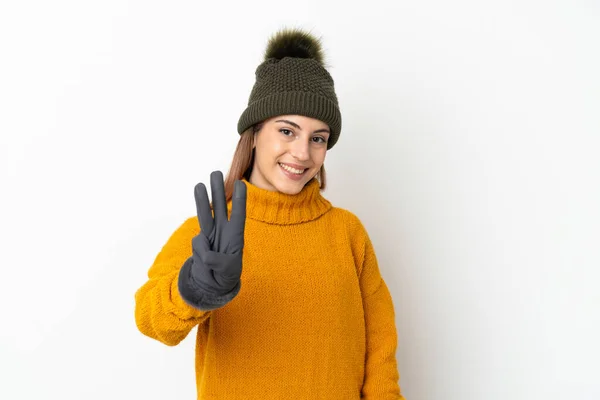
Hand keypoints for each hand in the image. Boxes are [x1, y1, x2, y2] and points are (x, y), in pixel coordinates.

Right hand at [189, 171, 246, 293]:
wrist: (213, 284)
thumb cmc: (226, 275)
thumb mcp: (227, 269)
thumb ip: (215, 259)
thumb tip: (201, 243)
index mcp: (236, 235)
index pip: (238, 213)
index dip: (240, 199)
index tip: (241, 183)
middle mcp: (223, 231)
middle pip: (221, 206)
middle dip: (218, 190)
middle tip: (216, 173)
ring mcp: (211, 234)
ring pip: (206, 214)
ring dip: (203, 199)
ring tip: (200, 184)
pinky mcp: (200, 241)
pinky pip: (198, 241)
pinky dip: (200, 249)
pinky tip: (206, 259)